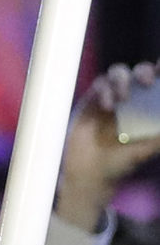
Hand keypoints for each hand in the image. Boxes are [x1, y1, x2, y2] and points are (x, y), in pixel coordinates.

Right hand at [57, 61, 159, 230]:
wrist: (91, 173)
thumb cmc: (122, 162)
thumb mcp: (148, 148)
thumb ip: (159, 133)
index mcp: (148, 105)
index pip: (157, 80)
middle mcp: (131, 98)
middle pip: (139, 71)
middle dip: (143, 72)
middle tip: (147, 83)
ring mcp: (110, 97)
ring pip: (118, 72)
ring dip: (122, 80)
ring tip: (123, 98)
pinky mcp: (92, 101)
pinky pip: (99, 85)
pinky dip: (105, 91)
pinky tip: (107, 107)